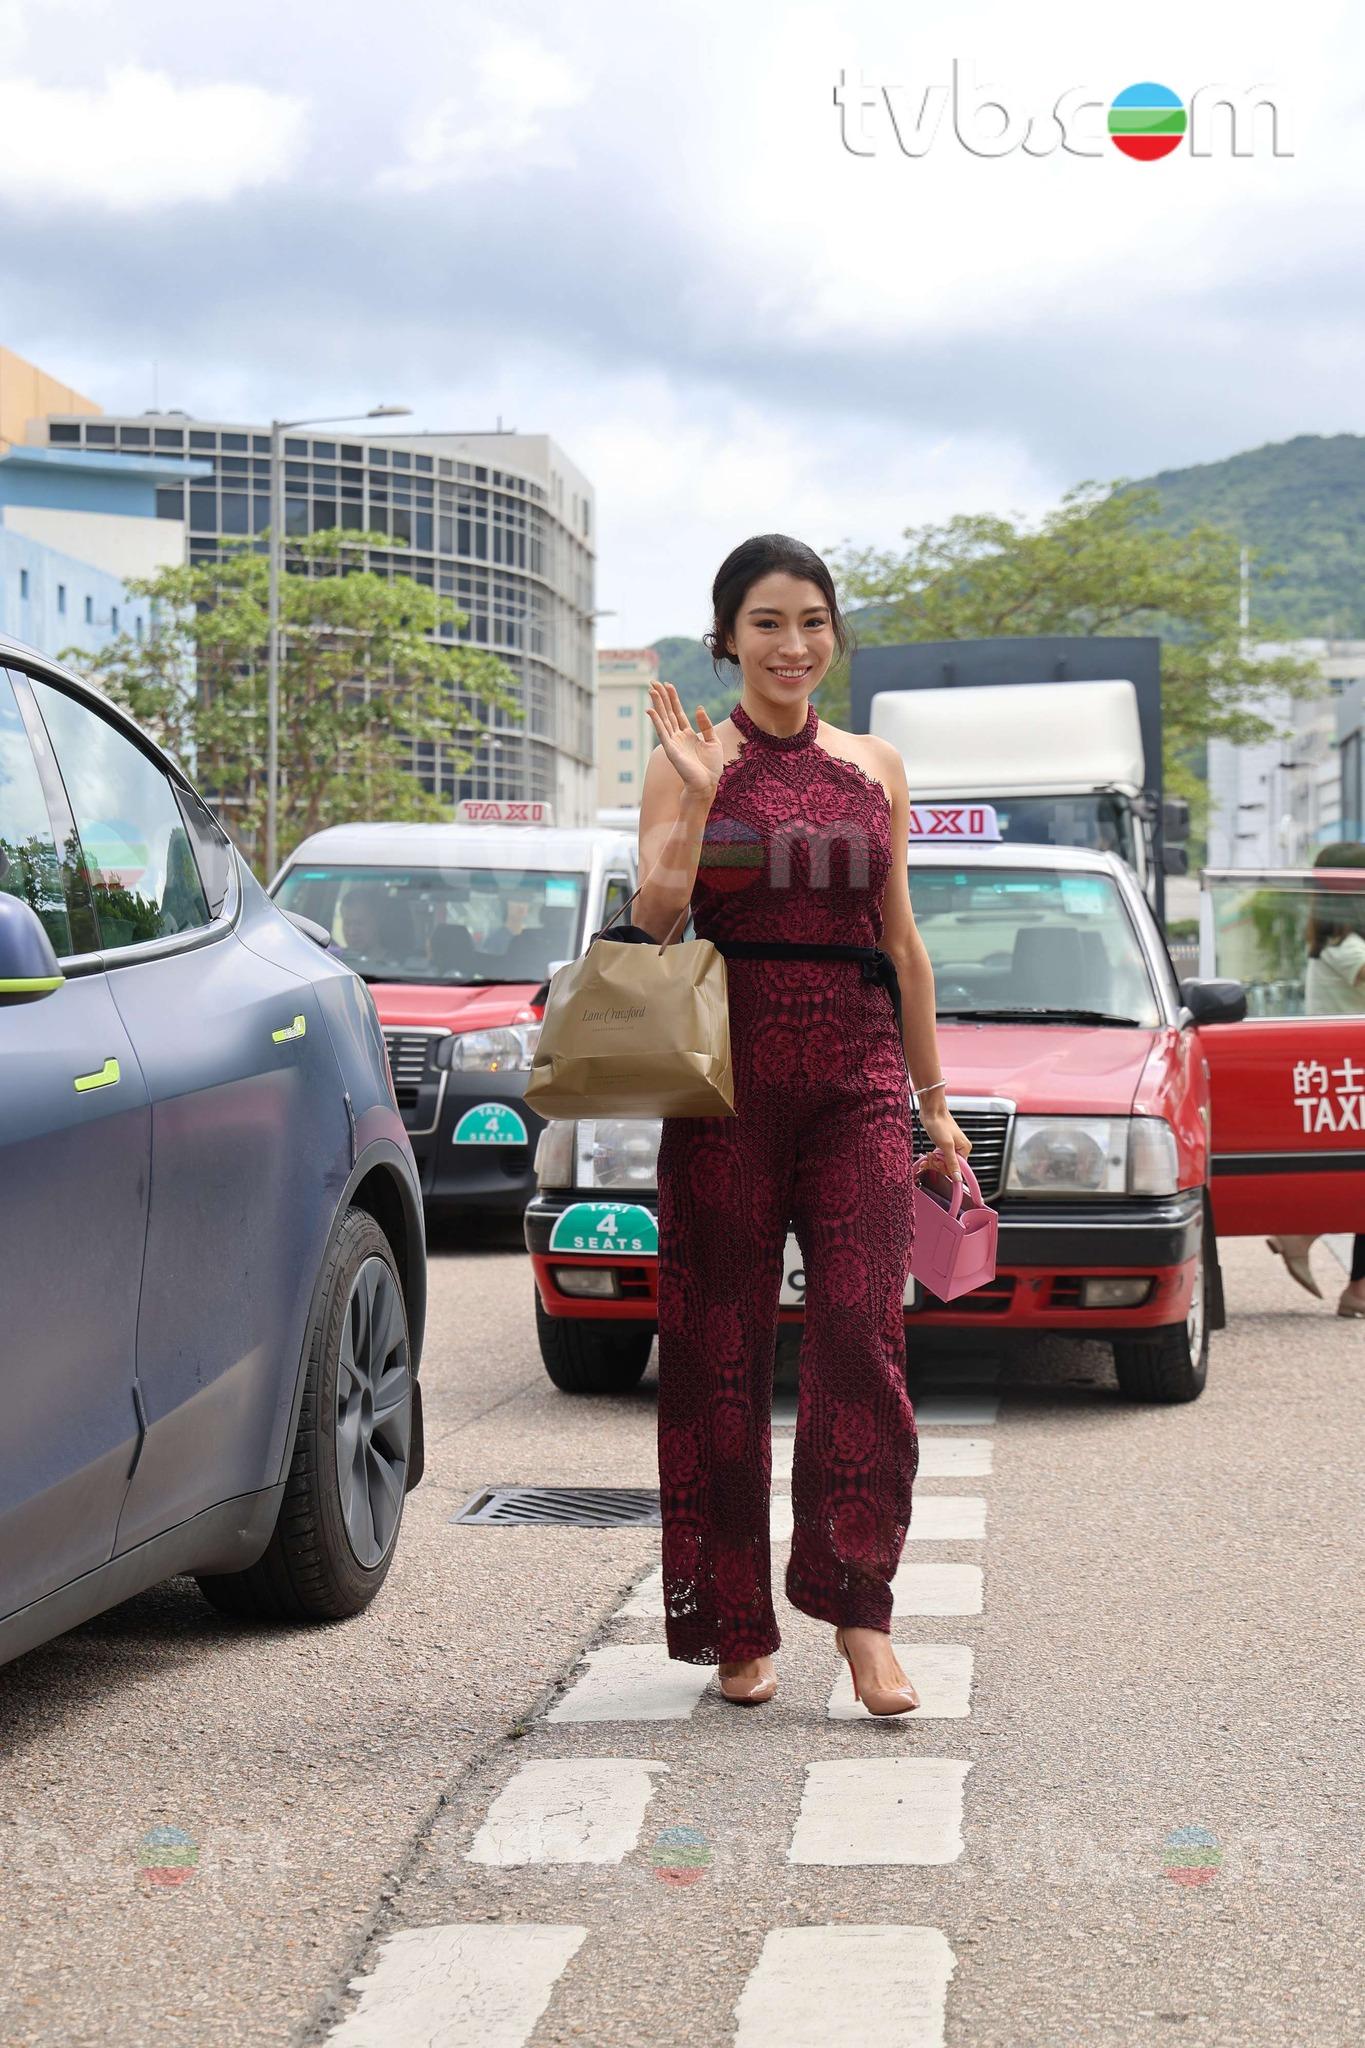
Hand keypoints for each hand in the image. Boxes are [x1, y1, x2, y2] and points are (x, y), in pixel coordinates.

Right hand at [645, 681, 724, 799]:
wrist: (708, 783)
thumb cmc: (711, 766)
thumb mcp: (713, 740)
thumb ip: (705, 724)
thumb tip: (697, 708)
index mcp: (688, 734)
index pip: (677, 712)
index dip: (673, 698)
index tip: (668, 685)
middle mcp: (678, 736)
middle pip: (668, 712)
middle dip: (662, 697)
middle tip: (654, 682)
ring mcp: (673, 742)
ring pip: (663, 719)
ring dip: (657, 704)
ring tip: (652, 690)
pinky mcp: (670, 749)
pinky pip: (662, 732)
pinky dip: (656, 721)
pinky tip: (651, 710)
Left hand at [918, 1100, 971, 1182]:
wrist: (931, 1111)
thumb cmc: (939, 1124)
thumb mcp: (946, 1145)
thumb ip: (952, 1163)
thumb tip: (958, 1178)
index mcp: (964, 1149)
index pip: (958, 1169)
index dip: (946, 1169)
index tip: (937, 1165)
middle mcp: (959, 1149)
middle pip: (949, 1167)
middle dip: (938, 1164)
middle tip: (931, 1158)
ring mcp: (951, 1147)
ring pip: (942, 1163)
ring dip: (933, 1162)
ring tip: (928, 1156)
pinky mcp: (942, 1145)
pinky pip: (938, 1158)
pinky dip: (932, 1159)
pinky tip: (927, 1157)